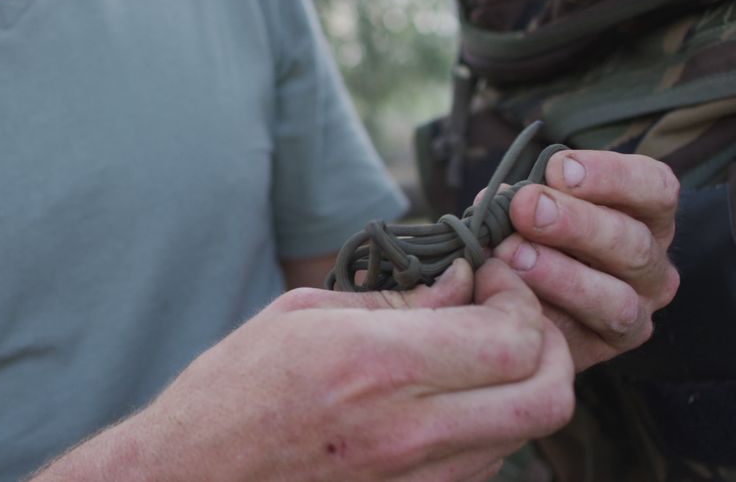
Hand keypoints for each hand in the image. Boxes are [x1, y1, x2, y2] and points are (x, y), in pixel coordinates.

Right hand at [120, 260, 573, 481]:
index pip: (511, 337)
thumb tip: (458, 285)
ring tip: (477, 354)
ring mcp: (416, 479)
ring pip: (525, 434)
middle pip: (546, 396)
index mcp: (380, 366)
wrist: (192, 478)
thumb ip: (393, 300)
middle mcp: (412, 431)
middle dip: (548, 346)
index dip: (519, 298)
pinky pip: (485, 465)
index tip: (492, 279)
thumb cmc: (231, 391)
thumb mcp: (301, 316)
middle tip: (512, 316)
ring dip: (520, 386)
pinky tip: (448, 398)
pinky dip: (489, 425)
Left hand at [495, 150, 679, 370]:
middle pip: (631, 242)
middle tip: (526, 208)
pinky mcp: (612, 346)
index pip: (655, 187)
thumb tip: (502, 198)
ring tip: (512, 256)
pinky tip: (513, 298)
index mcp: (646, 214)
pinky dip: (547, 316)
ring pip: (616, 298)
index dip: (609, 175)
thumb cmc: (531, 234)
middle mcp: (652, 262)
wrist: (527, 299)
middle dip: (574, 223)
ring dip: (561, 276)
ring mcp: (639, 308)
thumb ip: (527, 199)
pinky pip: (586, 337)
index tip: (558, 168)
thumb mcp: (534, 207)